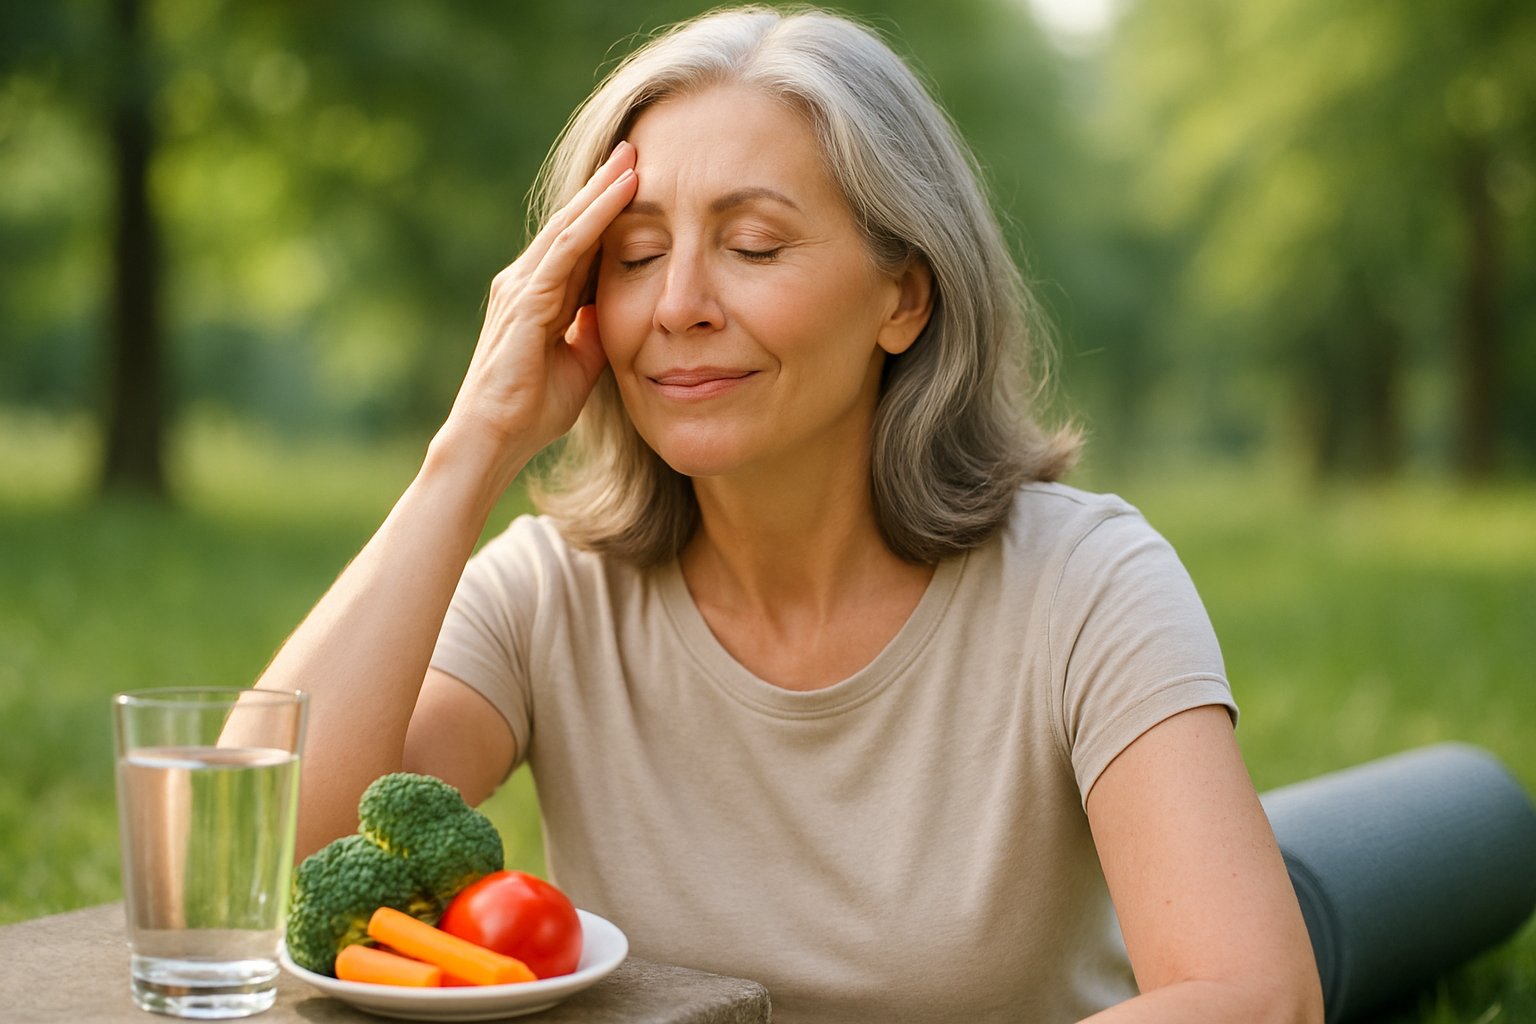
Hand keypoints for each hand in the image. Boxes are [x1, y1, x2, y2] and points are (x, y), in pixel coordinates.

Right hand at [437, 141, 638, 479]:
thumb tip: (614, 308)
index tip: (637, 180)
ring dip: (602, 190)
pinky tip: (619, 195)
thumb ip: (594, 331)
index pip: (577, 242)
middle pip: (571, 222)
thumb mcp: (581, 362)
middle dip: (603, 184)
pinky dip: (595, 218)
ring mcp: (521, 287)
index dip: (605, 210)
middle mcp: (524, 282)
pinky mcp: (526, 300)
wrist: (495, 438)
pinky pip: (567, 249)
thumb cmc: (532, 409)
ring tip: (632, 157)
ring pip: (569, 226)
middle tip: (635, 146)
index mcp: (538, 296)